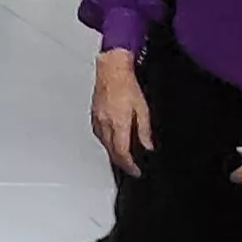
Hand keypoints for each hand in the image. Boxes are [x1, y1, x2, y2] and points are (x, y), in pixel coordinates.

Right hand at [91, 51, 153, 176]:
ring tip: (123, 158)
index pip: (122, 151)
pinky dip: (106, 142)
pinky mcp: (94, 115)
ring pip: (104, 144)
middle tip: (131, 168)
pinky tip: (112, 141)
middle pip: (111, 151)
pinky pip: (99, 135)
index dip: (129, 165)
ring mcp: (98, 119)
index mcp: (119, 123)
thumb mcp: (143, 108)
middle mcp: (106, 123)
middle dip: (121, 162)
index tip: (135, 171)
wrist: (111, 70)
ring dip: (113, 153)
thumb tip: (148, 146)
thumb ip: (144, 130)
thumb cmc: (127, 85)